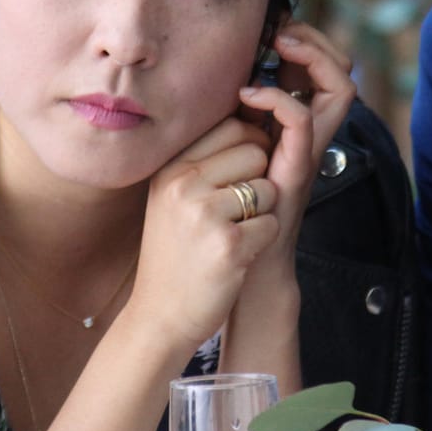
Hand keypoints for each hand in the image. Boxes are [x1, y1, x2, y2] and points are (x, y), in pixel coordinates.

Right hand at [127, 116, 280, 352]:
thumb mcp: (172, 196)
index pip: (231, 125)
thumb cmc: (175, 252)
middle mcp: (183, 184)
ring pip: (268, 188)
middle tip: (233, 212)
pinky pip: (272, 223)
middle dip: (257, 178)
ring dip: (261, 213)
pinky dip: (261, 241)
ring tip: (230, 234)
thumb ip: (203, 158)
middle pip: (255, 150)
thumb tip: (249, 115)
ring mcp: (205, 214)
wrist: (159, 315)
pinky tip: (235, 256)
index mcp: (170, 167)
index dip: (248, 147)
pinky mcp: (230, 245)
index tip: (233, 178)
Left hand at [235, 18, 355, 248]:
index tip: (274, 26)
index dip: (306, 38)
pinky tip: (248, 95)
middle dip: (315, 39)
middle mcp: (312, 132)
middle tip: (281, 31)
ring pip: (341, 87)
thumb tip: (211, 76)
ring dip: (312, 57)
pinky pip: (304, 118)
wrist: (240, 264)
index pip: (323, 66)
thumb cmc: (228, 208)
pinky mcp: (297, 166)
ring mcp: (309, 148)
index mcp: (295, 122)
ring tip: (279, 46)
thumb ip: (229, 114)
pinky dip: (277, 97)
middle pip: (342, 69)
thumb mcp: (226, 146)